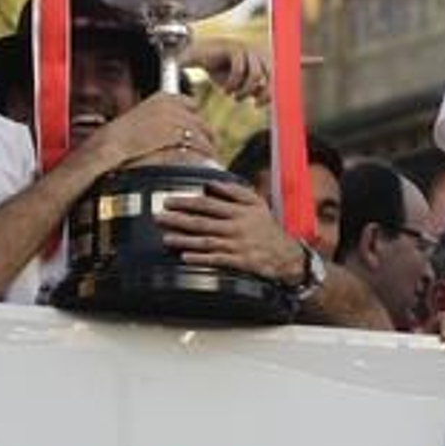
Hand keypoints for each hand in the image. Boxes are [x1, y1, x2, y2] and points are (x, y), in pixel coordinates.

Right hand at [82, 93, 214, 168]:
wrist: (110, 145)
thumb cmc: (122, 137)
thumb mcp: (142, 118)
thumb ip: (160, 118)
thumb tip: (175, 128)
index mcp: (162, 97)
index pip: (190, 104)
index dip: (194, 119)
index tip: (196, 129)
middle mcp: (171, 104)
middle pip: (199, 119)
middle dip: (204, 134)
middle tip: (207, 146)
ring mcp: (174, 118)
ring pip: (201, 133)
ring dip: (206, 145)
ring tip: (208, 155)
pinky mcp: (175, 135)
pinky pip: (197, 144)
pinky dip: (204, 153)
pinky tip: (205, 159)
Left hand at [155, 180, 304, 283]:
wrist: (285, 253)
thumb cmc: (266, 226)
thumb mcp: (256, 203)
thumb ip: (234, 191)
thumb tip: (212, 183)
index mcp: (238, 211)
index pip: (207, 204)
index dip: (186, 202)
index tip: (169, 201)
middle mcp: (235, 227)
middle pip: (202, 222)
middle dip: (178, 220)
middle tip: (159, 218)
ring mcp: (236, 246)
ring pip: (206, 242)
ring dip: (184, 240)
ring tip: (166, 238)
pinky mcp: (238, 262)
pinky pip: (216, 260)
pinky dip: (201, 258)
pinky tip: (186, 257)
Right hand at [186, 37, 270, 103]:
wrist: (196, 54)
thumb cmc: (218, 69)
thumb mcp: (237, 83)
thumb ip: (252, 88)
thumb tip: (265, 98)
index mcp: (259, 60)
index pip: (273, 76)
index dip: (270, 92)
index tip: (258, 105)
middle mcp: (256, 53)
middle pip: (270, 74)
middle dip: (264, 92)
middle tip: (255, 105)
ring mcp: (246, 49)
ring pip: (255, 74)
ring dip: (245, 90)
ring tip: (234, 96)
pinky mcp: (233, 48)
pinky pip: (239, 70)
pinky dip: (232, 84)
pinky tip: (225, 90)